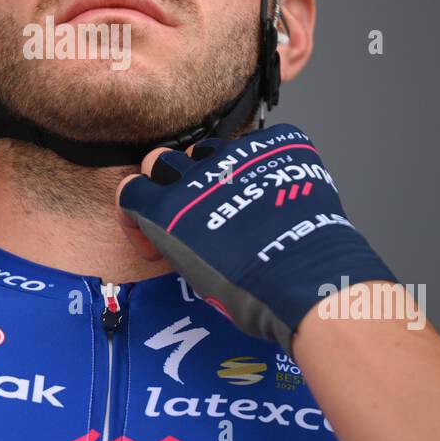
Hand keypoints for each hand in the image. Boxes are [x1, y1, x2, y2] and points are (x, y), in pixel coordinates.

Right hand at [115, 123, 397, 352]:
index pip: (132, 189)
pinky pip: (261, 145)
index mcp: (167, 211)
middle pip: (163, 160)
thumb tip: (190, 239)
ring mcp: (236, 155)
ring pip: (211, 149)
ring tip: (237, 192)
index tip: (152, 222)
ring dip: (215, 168)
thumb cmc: (251, 296)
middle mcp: (194, 176)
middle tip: (191, 203)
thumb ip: (183, 245)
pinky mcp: (275, 147)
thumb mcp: (197, 279)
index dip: (139, 205)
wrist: (307, 277)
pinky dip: (264, 163)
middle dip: (170, 179)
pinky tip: (277, 188)